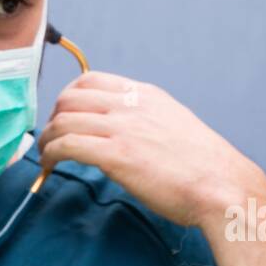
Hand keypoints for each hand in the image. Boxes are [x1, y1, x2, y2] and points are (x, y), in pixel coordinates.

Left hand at [38, 72, 265, 229]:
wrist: (220, 185)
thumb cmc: (202, 167)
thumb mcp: (173, 126)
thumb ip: (145, 122)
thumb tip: (124, 134)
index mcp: (145, 95)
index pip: (92, 80)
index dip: (68, 98)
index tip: (63, 117)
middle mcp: (131, 104)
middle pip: (70, 97)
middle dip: (53, 118)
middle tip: (50, 139)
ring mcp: (123, 127)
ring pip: (63, 121)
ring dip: (46, 139)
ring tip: (45, 157)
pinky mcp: (116, 154)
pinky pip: (67, 145)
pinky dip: (50, 155)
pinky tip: (49, 167)